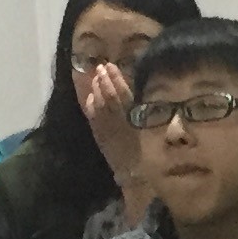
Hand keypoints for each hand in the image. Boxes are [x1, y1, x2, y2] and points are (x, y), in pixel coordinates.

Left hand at [78, 59, 144, 185]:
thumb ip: (140, 111)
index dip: (116, 78)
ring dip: (96, 89)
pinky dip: (90, 106)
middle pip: (109, 96)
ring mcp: (107, 128)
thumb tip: (134, 91)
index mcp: (134, 118)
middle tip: (101, 67)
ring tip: (95, 77)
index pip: (123, 94)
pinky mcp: (99, 136)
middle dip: (104, 80)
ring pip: (99, 104)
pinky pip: (92, 117)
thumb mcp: (147, 128)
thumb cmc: (145, 150)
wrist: (133, 172)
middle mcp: (119, 121)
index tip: (111, 66)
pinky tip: (90, 97)